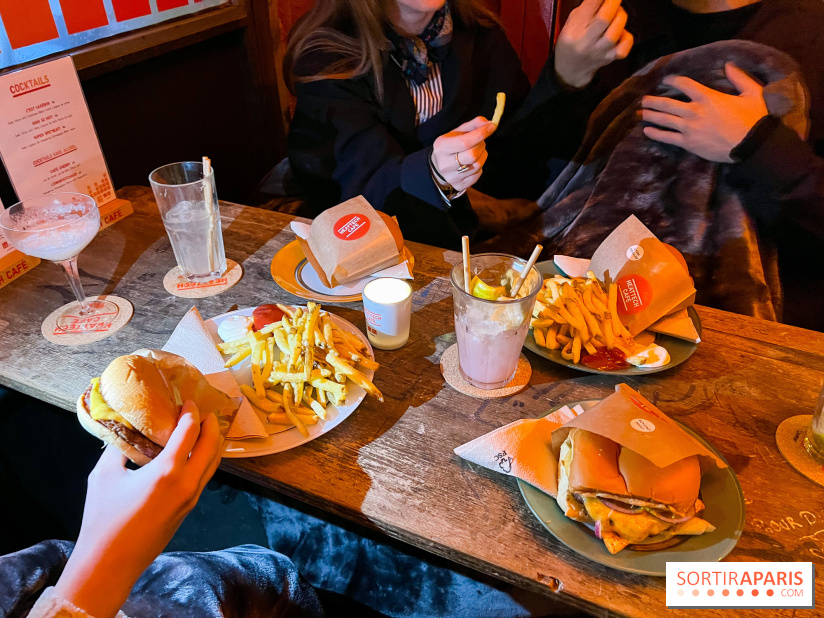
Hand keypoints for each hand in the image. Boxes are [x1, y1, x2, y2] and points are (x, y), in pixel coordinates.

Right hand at [55, 401, 222, 617]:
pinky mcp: (189, 509)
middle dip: (211, 426)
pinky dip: (206, 460)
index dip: (192, 413)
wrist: (110, 562)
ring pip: (213, 464)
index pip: (190, 432)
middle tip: (205, 412)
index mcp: (167, 471)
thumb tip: (122, 429)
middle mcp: (187, 483)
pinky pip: (205, 477)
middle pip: (211, 446)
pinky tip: (195, 455)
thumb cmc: (104, 518)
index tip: (189, 401)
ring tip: (206, 429)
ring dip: (213, 443)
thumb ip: (117, 448)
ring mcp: (191, 498)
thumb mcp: (104, 475)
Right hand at [432, 117, 495, 192]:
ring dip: (482, 155)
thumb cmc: (450, 147)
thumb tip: (488, 122)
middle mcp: (445, 164)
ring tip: (476, 151)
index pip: (464, 142)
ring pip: (477, 165)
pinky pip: (477, 174)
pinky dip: (479, 166)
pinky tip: (473, 162)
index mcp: (442, 147)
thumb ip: (472, 125)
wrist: (439, 167)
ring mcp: (452, 177)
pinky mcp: (459, 185)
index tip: (491, 127)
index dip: (480, 134)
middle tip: (480, 141)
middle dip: (481, 145)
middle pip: (472, 155)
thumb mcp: (457, 132)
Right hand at [554, 0, 633, 88]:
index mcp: (573, 30)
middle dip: (613, 2)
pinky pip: (625, 45)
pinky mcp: (611, 58)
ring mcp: (600, 52)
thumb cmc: (572, 40)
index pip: (590, 6)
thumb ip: (588, 7)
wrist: (571, 69)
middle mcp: (586, 42)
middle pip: (604, 19)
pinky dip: (626, 35)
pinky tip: (620, 32)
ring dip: (620, 16)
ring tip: (616, 13)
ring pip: (616, 31)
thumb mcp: (572, 21)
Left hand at [641, 63, 768, 162]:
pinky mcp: (688, 143)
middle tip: (643, 99)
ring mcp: (689, 128)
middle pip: (667, 103)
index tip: (665, 81)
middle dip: (653, 101)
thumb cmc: (755, 119)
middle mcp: (694, 111)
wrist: (752, 145)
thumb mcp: (752, 93)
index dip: (672, 81)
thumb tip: (729, 64)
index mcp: (708, 97)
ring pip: (663, 120)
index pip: (684, 84)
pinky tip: (647, 131)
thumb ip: (739, 77)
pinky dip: (655, 133)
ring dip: (650, 115)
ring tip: (640, 113)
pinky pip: (667, 137)